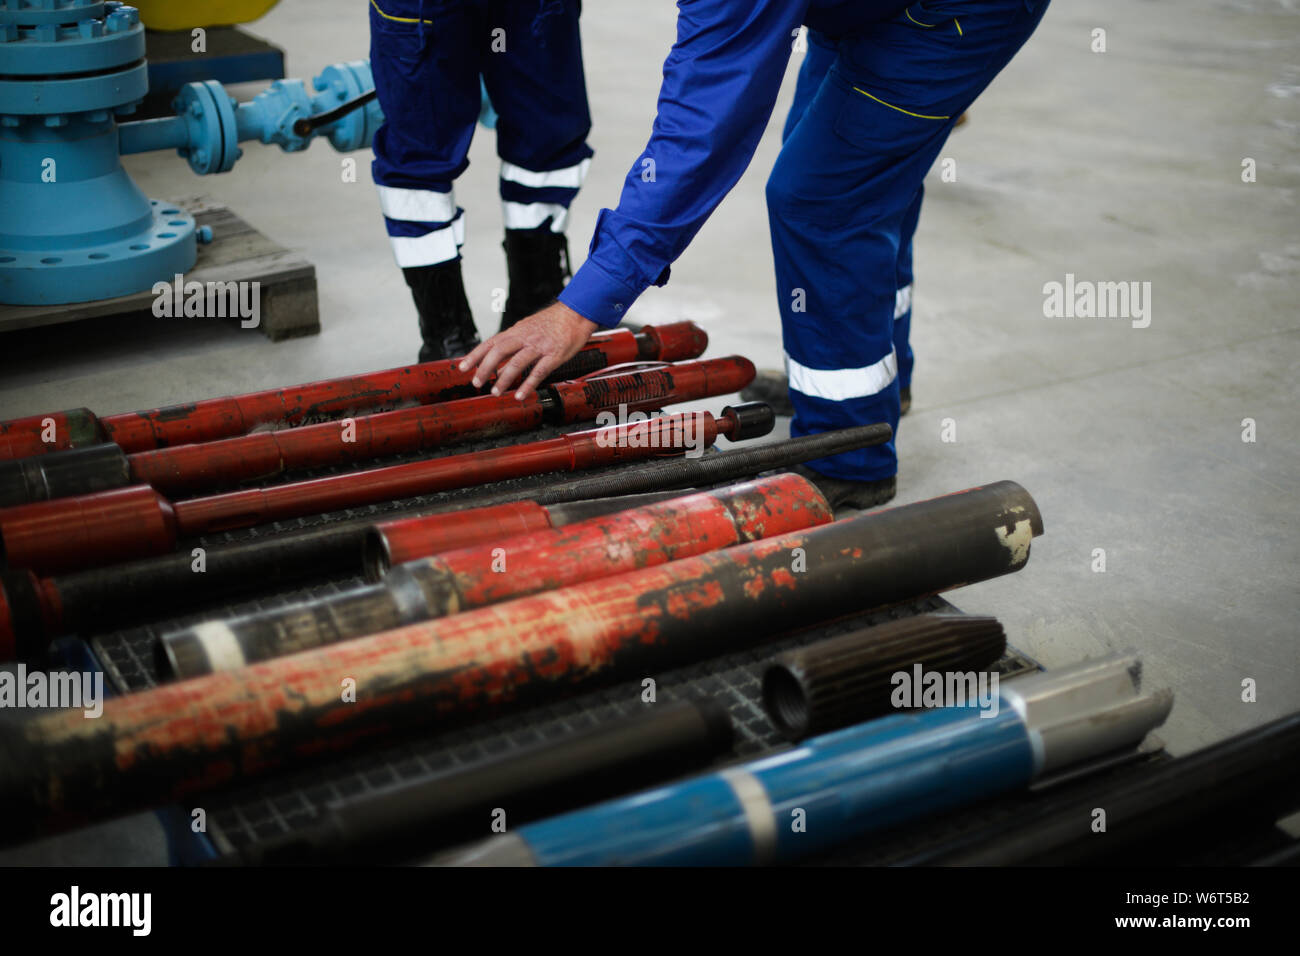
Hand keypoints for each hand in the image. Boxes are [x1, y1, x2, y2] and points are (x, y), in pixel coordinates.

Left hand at [459, 301, 599, 400]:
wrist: (576, 313)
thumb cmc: (554, 322)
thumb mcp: (529, 329)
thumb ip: (514, 346)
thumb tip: (499, 365)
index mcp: (517, 331)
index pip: (490, 343)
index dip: (475, 355)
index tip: (463, 368)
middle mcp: (525, 337)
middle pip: (499, 351)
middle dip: (485, 368)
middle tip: (476, 383)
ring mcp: (539, 346)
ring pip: (516, 363)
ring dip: (504, 379)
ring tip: (496, 392)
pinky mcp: (554, 355)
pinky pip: (539, 371)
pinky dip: (528, 384)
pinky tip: (521, 395)